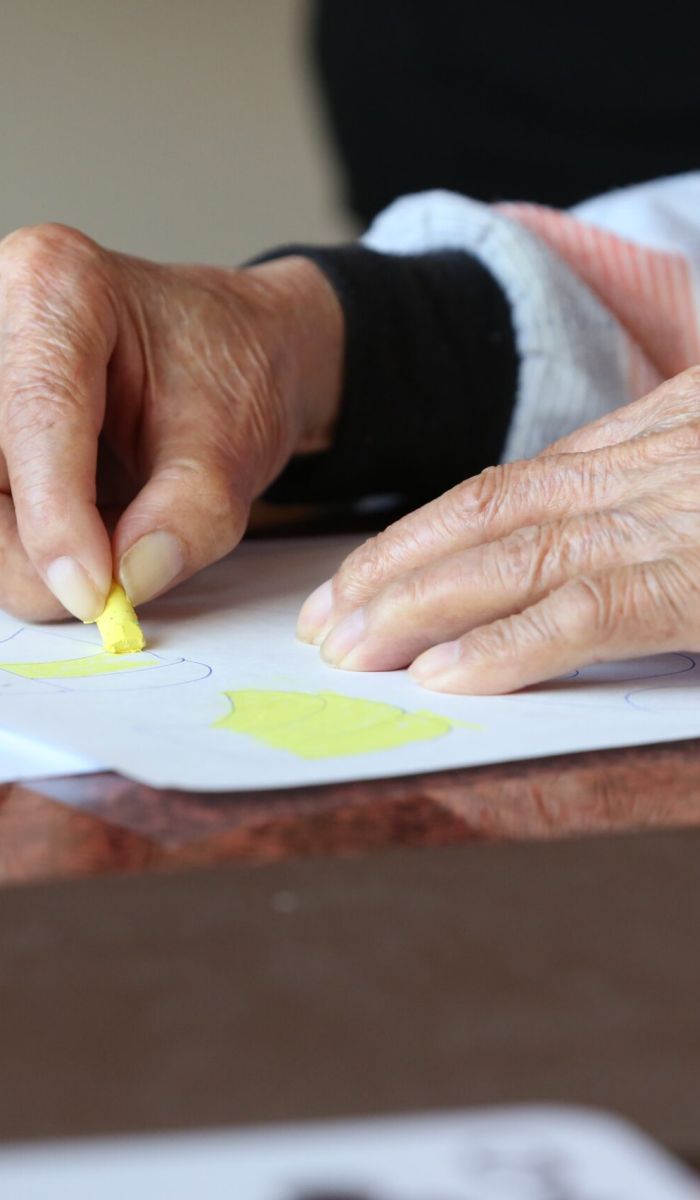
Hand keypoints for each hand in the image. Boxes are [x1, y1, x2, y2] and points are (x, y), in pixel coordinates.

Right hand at [0, 224, 341, 620]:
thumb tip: (126, 582)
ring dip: (32, 556)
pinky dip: (30, 551)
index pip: (37, 414)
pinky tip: (79, 534)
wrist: (236, 358)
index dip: (55, 517)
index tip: (92, 592)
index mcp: (56, 286)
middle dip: (35, 549)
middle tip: (107, 590)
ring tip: (110, 539)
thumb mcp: (235, 446)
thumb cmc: (232, 373)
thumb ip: (187, 517)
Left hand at [297, 367, 699, 692]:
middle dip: (390, 571)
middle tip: (323, 624)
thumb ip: (648, 496)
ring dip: (417, 607)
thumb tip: (577, 544)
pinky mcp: (695, 584)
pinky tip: (442, 674)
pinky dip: (507, 645)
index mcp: (651, 437)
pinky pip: (586, 613)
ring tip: (351, 653)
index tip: (355, 581)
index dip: (417, 537)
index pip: (507, 487)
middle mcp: (645, 469)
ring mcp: (668, 520)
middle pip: (486, 516)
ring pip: (512, 557)